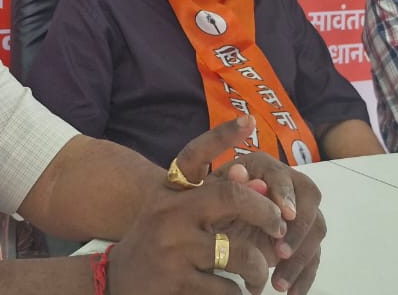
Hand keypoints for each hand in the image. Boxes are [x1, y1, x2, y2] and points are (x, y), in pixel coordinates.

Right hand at [107, 116, 286, 294]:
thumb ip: (215, 197)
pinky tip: (235, 292)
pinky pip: (228, 288)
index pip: (195, 155)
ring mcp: (172, 249)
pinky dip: (238, 293)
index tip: (248, 120)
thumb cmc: (158, 242)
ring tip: (259, 275)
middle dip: (267, 213)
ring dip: (258, 268)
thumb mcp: (178, 213)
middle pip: (232, 198)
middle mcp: (169, 214)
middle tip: (280, 228)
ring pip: (239, 254)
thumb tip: (260, 181)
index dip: (221, 136)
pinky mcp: (176, 283)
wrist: (117, 282)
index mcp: (170, 192)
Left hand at [212, 150, 325, 293]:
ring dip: (301, 257)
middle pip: (310, 198)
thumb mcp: (210, 199)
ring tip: (279, 282)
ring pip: (315, 229)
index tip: (285, 215)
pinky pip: (312, 254)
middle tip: (281, 252)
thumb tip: (239, 173)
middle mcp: (287, 184)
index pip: (283, 174)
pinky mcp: (302, 238)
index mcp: (263, 168)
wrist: (209, 229)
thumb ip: (224, 185)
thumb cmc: (207, 208)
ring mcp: (298, 211)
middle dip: (299, 227)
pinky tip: (292, 293)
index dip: (286, 193)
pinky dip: (304, 275)